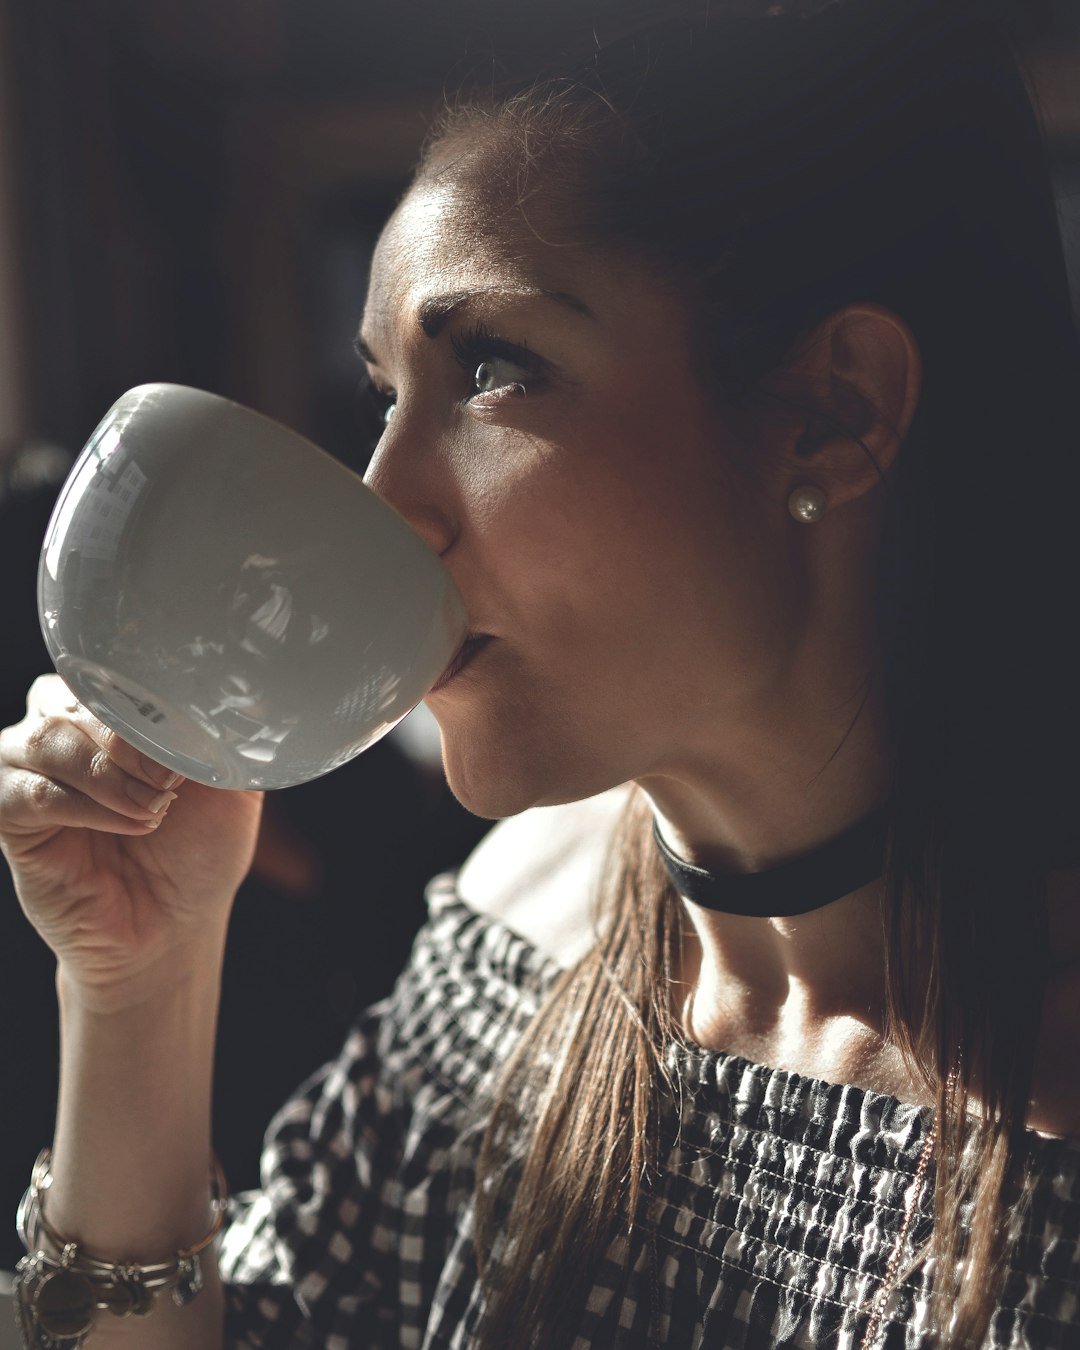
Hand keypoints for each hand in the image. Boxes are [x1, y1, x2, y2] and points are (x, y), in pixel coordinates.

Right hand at [0, 675, 262, 1000]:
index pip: (110, 670)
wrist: (174, 922)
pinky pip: (31, 793)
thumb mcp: (231, 783)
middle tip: (170, 781)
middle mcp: (61, 728)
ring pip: (47, 738)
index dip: (146, 697)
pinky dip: (85, 806)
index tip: (188, 736)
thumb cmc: (197, 847)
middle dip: (127, 738)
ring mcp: (28, 770)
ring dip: (108, 773)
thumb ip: (230, 738)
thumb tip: (245, 701)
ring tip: (153, 809)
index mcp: (110, 707)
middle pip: (72, 697)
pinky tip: (127, 824)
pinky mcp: (10, 817)